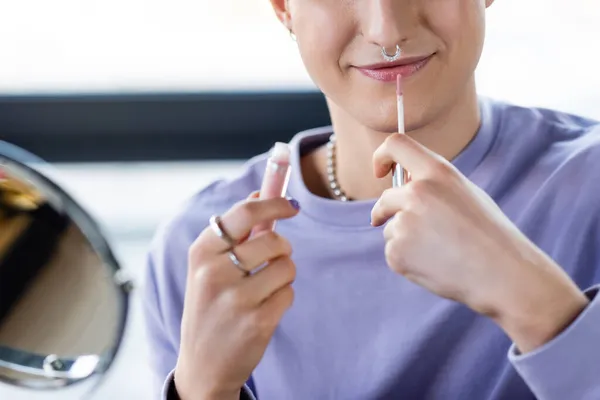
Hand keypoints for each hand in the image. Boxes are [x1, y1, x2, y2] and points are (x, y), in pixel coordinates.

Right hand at [174, 194, 299, 399]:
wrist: (202, 365)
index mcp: (201, 252)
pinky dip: (283, 298)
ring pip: (287, 266)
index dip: (275, 204)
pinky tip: (263, 311)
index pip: (245, 213)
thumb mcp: (208, 267)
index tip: (292, 205)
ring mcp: (236, 299)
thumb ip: (234, 232)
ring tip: (263, 290)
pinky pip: (289, 293)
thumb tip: (263, 193)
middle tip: (271, 261)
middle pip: (274, 240)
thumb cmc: (210, 306)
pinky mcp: (257, 322)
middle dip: (282, 249)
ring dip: (283, 275)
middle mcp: (214, 272)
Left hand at [371, 133, 588, 352]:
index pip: (395, 145)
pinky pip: (392, 253)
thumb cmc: (489, 235)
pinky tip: (434, 265)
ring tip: (441, 251)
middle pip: (386, 198)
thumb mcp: (465, 194)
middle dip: (387, 211)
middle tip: (410, 228)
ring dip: (405, 240)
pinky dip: (406, 261)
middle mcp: (416, 193)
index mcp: (437, 173)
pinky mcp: (397, 252)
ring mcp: (404, 223)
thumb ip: (433, 185)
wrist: (502, 275)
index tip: (380, 171)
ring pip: (391, 229)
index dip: (382, 156)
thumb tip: (403, 184)